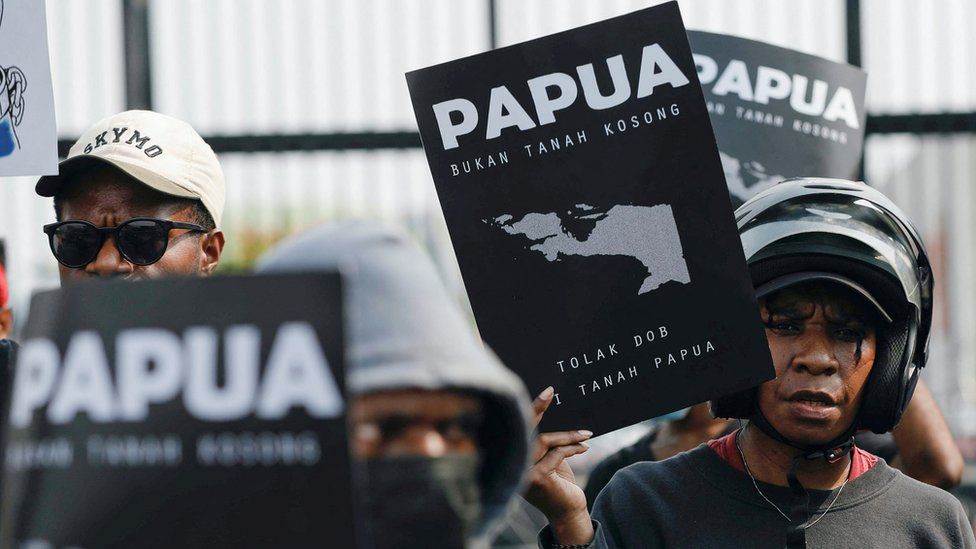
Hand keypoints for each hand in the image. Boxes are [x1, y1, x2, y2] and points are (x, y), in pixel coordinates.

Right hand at [523, 387, 594, 543]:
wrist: (569, 513)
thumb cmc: (560, 485)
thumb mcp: (551, 460)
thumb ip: (546, 444)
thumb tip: (550, 413)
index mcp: (515, 460)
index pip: (518, 431)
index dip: (529, 410)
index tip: (545, 391)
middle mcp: (514, 466)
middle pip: (525, 431)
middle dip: (537, 408)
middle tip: (550, 392)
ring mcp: (523, 473)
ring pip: (544, 440)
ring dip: (567, 435)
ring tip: (586, 435)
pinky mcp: (538, 477)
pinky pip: (557, 453)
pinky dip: (572, 448)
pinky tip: (584, 447)